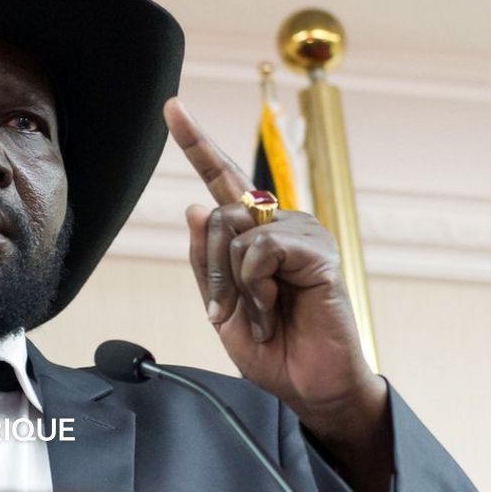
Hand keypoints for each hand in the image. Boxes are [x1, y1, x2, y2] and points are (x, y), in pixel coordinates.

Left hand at [163, 97, 392, 490]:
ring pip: (236, 232)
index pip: (221, 178)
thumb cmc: (270, 345)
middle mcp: (279, 223)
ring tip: (265, 313)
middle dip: (211, 270)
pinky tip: (279, 308)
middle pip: (217, 213)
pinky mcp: (318, 251)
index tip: (172, 107)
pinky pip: (262, 250)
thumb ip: (205, 258)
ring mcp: (302, 233)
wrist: (308, 385)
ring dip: (237, 284)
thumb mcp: (220, 304)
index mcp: (255, 232)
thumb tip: (196, 204)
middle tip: (230, 310)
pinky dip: (258, 287)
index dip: (196, 142)